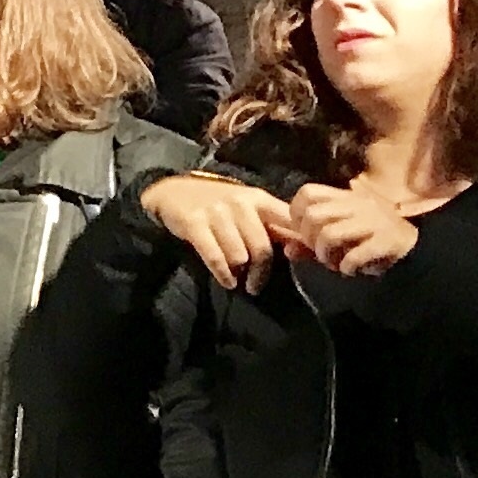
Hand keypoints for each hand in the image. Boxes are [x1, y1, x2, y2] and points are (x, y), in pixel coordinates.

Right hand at [145, 174, 297, 291]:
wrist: (172, 191)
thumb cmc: (218, 205)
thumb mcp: (249, 209)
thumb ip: (275, 227)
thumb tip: (305, 249)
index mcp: (260, 199)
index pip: (290, 223)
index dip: (300, 245)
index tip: (301, 264)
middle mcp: (240, 203)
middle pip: (262, 247)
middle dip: (260, 273)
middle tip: (255, 285)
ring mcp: (216, 212)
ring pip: (239, 255)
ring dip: (239, 272)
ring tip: (236, 278)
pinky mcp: (194, 223)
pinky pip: (214, 256)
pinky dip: (223, 274)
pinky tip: (226, 281)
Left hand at [284, 183, 422, 278]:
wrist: (419, 250)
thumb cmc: (375, 241)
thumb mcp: (343, 237)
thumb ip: (313, 242)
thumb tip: (288, 250)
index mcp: (347, 197)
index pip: (307, 192)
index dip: (297, 214)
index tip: (304, 233)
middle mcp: (359, 204)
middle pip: (313, 215)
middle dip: (309, 239)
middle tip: (321, 253)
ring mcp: (374, 221)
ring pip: (329, 233)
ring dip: (326, 256)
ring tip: (335, 264)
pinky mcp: (387, 241)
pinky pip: (354, 254)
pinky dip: (347, 267)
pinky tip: (352, 270)